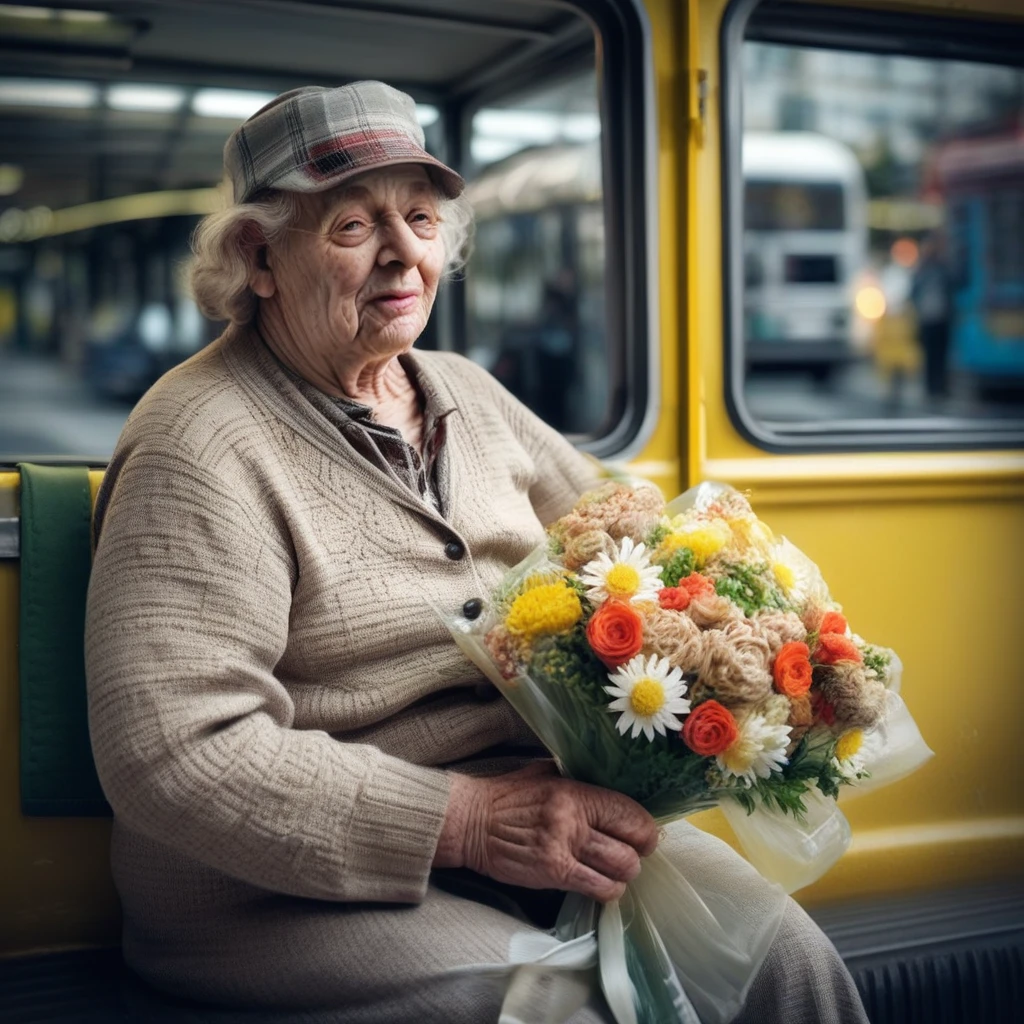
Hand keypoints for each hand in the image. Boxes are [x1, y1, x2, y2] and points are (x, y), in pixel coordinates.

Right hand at [435, 762, 658, 902]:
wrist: (471, 821)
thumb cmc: (508, 796)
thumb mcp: (545, 774)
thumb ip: (577, 779)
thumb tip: (609, 785)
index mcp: (575, 791)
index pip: (629, 811)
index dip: (645, 827)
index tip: (643, 834)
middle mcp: (574, 818)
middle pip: (632, 844)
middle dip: (639, 853)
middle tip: (633, 854)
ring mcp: (563, 847)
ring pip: (620, 869)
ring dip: (624, 874)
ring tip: (616, 871)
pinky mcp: (552, 873)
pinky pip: (597, 888)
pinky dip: (608, 891)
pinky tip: (602, 886)